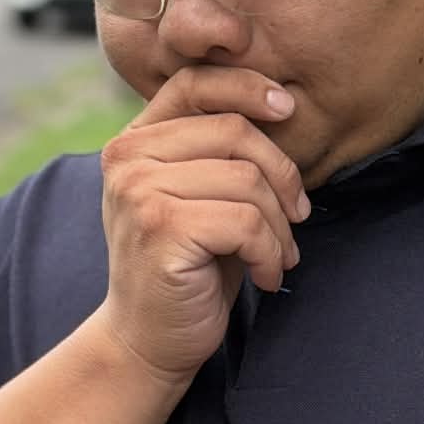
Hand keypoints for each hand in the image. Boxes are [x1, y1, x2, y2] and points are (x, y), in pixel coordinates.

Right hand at [94, 67, 310, 382]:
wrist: (149, 341)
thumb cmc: (188, 267)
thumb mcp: (198, 196)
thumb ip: (218, 151)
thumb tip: (283, 104)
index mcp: (134, 140)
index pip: (194, 83)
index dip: (247, 86)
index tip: (288, 109)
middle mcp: (127, 157)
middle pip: (235, 132)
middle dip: (283, 176)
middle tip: (296, 217)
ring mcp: (139, 192)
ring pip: (248, 180)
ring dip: (280, 226)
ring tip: (278, 256)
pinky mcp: (162, 229)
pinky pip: (247, 222)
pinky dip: (270, 253)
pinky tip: (264, 276)